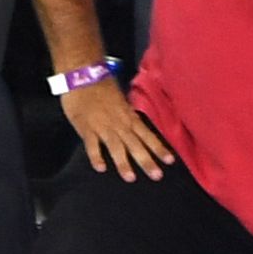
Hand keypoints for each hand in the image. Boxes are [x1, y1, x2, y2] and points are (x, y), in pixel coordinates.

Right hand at [58, 76, 172, 181]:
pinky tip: (100, 169)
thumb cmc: (101, 86)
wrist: (82, 75)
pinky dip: (96, 156)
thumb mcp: (120, 100)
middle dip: (146, 161)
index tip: (170, 161)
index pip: (147, 135)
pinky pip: (92, 144)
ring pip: (115, 146)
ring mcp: (102, 126)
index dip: (158, 148)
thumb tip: (135, 126)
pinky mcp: (86, 127)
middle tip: (156, 176)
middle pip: (135, 144)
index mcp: (129, 117)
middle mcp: (119, 124)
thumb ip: (127, 115)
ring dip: (123, 162)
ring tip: (130, 178)